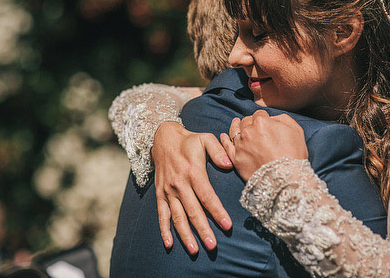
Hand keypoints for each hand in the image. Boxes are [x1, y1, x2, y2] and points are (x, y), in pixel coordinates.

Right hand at [153, 121, 232, 253]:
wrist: (163, 138)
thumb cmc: (189, 140)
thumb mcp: (205, 139)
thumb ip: (218, 151)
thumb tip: (229, 165)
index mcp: (193, 172)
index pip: (207, 195)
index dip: (217, 211)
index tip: (227, 225)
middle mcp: (179, 184)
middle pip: (193, 211)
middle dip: (203, 229)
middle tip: (212, 245)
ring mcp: (168, 190)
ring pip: (177, 216)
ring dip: (185, 234)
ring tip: (194, 250)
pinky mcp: (160, 193)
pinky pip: (162, 214)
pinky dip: (164, 229)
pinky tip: (169, 243)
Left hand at [219, 110, 306, 180]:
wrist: (286, 178)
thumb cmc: (293, 154)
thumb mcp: (295, 129)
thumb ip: (281, 118)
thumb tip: (271, 118)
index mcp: (261, 121)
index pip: (259, 114)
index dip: (264, 118)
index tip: (267, 123)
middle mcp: (247, 131)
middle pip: (246, 121)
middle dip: (250, 122)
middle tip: (255, 127)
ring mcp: (240, 145)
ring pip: (234, 131)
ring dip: (236, 126)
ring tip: (235, 123)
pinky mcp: (236, 159)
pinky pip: (226, 146)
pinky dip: (224, 139)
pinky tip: (224, 136)